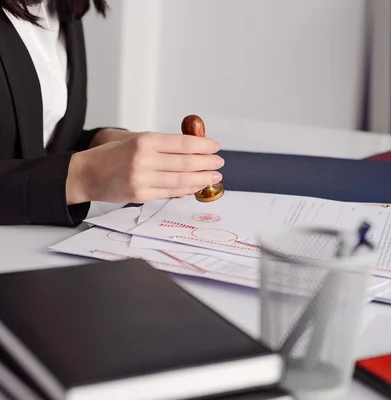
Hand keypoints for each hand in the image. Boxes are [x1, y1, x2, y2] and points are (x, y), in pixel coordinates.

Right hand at [66, 132, 222, 203]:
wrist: (85, 174)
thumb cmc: (111, 155)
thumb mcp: (135, 140)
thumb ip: (162, 146)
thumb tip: (192, 151)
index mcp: (144, 141)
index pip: (182, 143)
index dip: (203, 146)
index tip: (215, 147)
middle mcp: (144, 159)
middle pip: (186, 162)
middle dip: (207, 163)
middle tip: (219, 162)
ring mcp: (143, 179)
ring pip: (181, 180)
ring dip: (201, 179)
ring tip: (214, 177)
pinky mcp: (141, 195)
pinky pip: (170, 193)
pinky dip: (186, 190)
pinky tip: (196, 187)